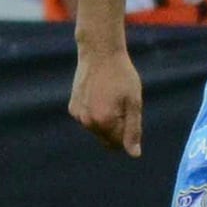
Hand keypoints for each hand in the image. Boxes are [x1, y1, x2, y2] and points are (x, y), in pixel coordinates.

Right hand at [69, 35, 143, 155]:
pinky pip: (88, 119)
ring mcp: (78, 115)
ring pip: (97, 129)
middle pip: (107, 139)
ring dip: (105, 120)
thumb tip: (134, 154)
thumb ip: (133, 130)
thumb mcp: (134, 102)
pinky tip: (99, 93)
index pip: (119, 144)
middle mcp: (87, 122)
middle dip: (117, 128)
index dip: (128, 131)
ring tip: (110, 96)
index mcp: (104, 122)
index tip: (129, 110)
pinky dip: (95, 111)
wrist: (99, 52)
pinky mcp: (73, 107)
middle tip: (121, 103)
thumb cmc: (121, 76)